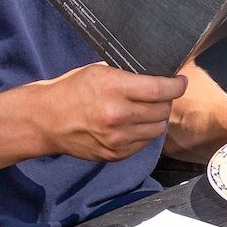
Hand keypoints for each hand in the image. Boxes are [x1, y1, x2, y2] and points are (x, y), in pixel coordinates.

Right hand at [36, 63, 187, 162]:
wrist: (46, 121)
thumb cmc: (72, 90)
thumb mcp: (98, 72)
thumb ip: (128, 75)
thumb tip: (157, 73)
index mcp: (113, 89)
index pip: (160, 89)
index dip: (176, 86)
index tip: (179, 82)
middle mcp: (117, 115)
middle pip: (162, 110)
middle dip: (166, 100)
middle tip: (161, 94)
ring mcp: (117, 139)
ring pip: (158, 129)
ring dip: (158, 118)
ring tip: (148, 109)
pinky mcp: (115, 154)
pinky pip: (144, 143)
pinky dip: (144, 132)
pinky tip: (134, 123)